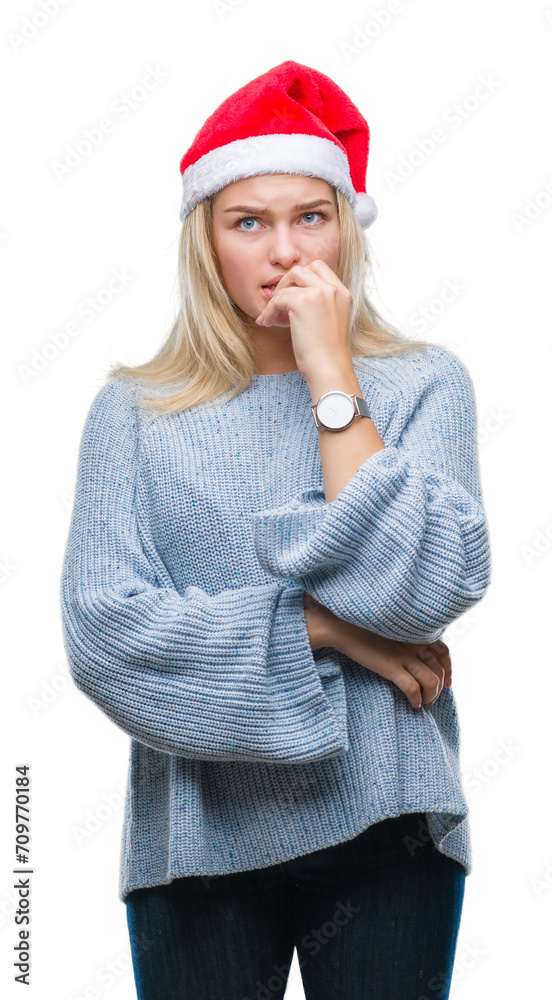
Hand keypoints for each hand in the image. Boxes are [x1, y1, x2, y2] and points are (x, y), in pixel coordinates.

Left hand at [254, 259, 353, 379]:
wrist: (329, 369)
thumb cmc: (328, 354)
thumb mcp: (331, 321)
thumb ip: (321, 305)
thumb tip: (295, 297)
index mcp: (343, 293)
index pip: (319, 269)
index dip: (301, 279)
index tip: (292, 297)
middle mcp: (334, 289)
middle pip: (303, 268)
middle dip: (286, 283)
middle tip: (278, 303)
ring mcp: (319, 293)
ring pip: (290, 279)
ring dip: (277, 296)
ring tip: (270, 315)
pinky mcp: (302, 302)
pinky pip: (278, 298)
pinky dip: (269, 310)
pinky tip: (267, 322)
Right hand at [303, 593, 450, 710]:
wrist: (342, 626)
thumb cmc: (361, 628)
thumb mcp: (390, 630)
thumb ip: (403, 639)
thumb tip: (412, 655)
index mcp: (414, 633)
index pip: (442, 651)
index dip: (447, 669)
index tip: (446, 682)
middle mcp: (413, 643)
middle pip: (438, 669)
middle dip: (439, 687)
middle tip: (432, 697)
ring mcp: (403, 655)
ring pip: (431, 681)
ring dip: (431, 696)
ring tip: (423, 703)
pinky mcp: (391, 666)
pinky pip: (413, 688)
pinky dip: (416, 700)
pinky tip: (413, 705)